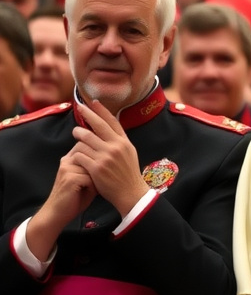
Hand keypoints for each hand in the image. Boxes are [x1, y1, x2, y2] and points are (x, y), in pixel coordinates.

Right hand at [27, 145, 96, 259]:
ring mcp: (67, 168)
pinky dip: (93, 186)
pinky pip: (90, 178)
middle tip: (101, 180)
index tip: (105, 169)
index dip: (99, 156)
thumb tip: (111, 160)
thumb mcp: (86, 179)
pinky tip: (91, 192)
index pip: (88, 146)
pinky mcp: (70, 178)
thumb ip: (94, 167)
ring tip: (94, 187)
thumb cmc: (75, 197)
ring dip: (97, 177)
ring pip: (93, 166)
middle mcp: (67, 161)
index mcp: (70, 159)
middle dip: (100, 167)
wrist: (58, 213)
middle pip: (91, 154)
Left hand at [70, 100, 149, 215]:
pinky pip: (80, 154)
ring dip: (78, 136)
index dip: (102, 110)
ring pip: (85, 139)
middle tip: (79, 109)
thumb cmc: (128, 174)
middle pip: (97, 126)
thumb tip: (108, 129)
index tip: (93, 101)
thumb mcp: (129, 153)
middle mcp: (116, 146)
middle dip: (86, 115)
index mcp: (124, 142)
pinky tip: (75, 155)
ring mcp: (106, 156)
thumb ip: (119, 141)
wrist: (130, 193)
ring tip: (76, 135)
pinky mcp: (96, 167)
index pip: (112, 121)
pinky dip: (76, 153)